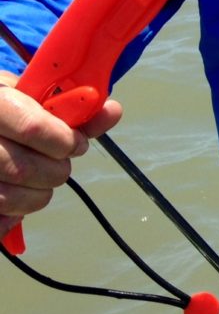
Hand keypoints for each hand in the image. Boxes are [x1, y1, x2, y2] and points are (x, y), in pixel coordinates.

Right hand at [0, 71, 122, 236]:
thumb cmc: (12, 109)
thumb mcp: (36, 98)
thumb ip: (73, 109)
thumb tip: (113, 111)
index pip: (33, 127)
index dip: (64, 140)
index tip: (77, 144)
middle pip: (24, 168)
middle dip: (56, 170)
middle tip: (59, 162)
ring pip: (11, 198)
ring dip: (38, 194)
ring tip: (40, 178)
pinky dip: (15, 214)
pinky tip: (18, 195)